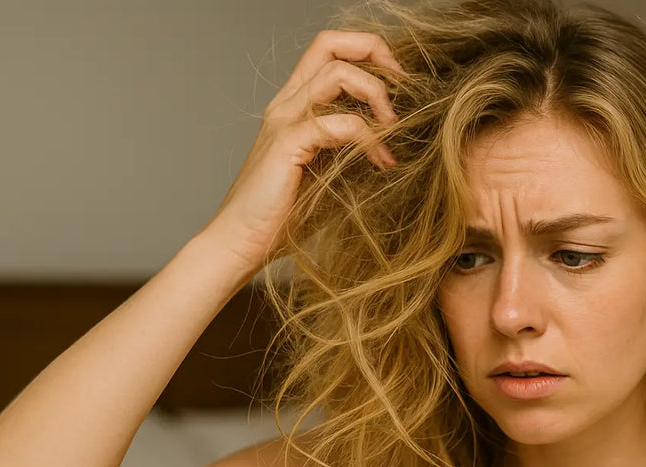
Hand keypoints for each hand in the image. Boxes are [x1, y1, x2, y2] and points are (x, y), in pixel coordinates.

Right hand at [198, 29, 405, 276]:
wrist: (241, 243)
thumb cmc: (283, 217)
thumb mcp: (327, 175)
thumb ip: (351, 151)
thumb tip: (396, 146)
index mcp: (294, 105)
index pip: (329, 49)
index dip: (369, 52)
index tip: (398, 83)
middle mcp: (287, 104)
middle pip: (330, 44)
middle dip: (376, 54)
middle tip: (404, 88)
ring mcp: (285, 121)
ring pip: (338, 74)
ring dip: (377, 95)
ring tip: (394, 129)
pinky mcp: (287, 145)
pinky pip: (340, 124)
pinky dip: (370, 139)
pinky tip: (383, 162)